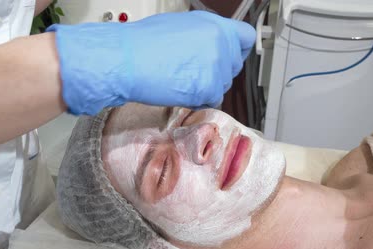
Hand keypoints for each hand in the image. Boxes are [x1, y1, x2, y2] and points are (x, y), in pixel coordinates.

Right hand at [47, 11, 255, 114]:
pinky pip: (211, 100)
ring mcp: (217, 66)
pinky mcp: (209, 88)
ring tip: (180, 80)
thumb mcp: (179, 26)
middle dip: (217, 73)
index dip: (236, 50)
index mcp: (214, 24)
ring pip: (222, 85)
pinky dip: (197, 100)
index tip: (228, 57)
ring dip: (205, 87)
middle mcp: (220, 43)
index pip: (245, 38)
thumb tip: (208, 45)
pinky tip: (178, 90)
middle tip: (193, 73)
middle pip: (234, 66)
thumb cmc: (142, 43)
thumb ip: (202, 35)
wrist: (127, 60)